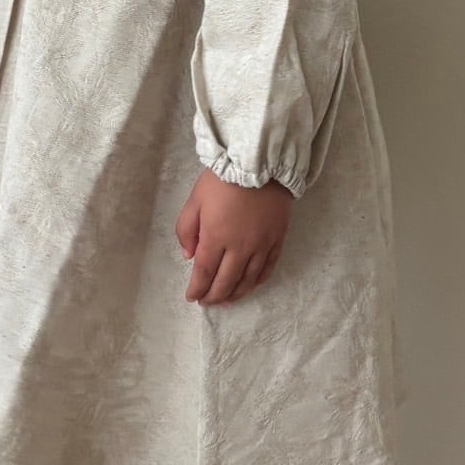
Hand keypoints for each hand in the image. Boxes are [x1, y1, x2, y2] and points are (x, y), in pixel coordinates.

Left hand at [175, 169, 291, 304]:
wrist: (259, 162)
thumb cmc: (222, 179)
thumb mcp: (194, 200)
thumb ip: (187, 230)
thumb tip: (190, 256)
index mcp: (216, 237)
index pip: (205, 272)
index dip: (198, 289)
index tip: (192, 297)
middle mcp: (240, 247)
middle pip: (226, 281)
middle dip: (214, 296)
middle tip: (207, 302)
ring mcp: (261, 245)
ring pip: (248, 279)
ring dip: (236, 293)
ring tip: (226, 300)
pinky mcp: (277, 239)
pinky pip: (268, 268)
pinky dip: (258, 281)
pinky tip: (250, 285)